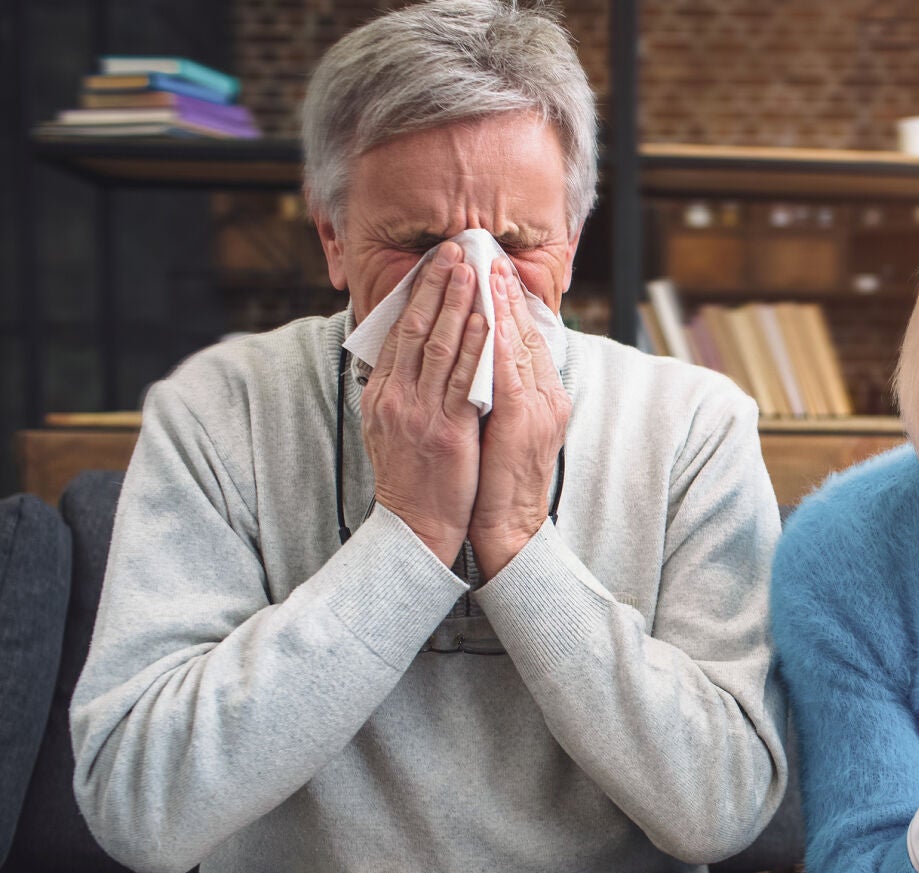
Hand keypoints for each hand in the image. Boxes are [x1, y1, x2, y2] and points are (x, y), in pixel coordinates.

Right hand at [362, 240, 487, 564]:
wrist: (414, 528)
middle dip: (436, 285)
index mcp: (382, 395)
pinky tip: (487, 320)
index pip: (400, 333)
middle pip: (417, 329)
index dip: (418, 295)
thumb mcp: (391, 430)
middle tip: (454, 249)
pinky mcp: (446, 430)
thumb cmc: (412, 480)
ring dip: (458, 303)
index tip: (434, 265)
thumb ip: (399, 393)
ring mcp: (420, 413)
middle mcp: (396, 398)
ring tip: (472, 269)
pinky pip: (463, 379)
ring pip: (440, 345)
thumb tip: (406, 360)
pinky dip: (475, 345)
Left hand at [467, 257, 570, 578]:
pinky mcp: (525, 421)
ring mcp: (540, 408)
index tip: (491, 271)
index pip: (525, 339)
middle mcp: (548, 397)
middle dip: (505, 293)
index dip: (508, 303)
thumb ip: (497, 393)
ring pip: (519, 345)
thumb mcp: (502, 428)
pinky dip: (497, 341)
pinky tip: (485, 316)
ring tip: (485, 271)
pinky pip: (510, 372)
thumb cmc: (496, 481)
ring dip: (501, 305)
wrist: (507, 528)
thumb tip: (477, 361)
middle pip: (526, 333)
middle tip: (486, 256)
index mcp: (543, 397)